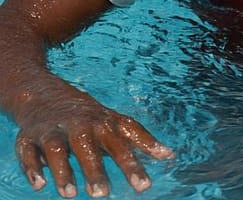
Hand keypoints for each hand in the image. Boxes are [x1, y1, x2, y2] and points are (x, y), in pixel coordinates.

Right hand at [12, 81, 170, 196]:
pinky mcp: (29, 139)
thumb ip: (141, 140)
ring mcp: (54, 131)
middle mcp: (80, 127)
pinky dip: (33, 167)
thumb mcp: (116, 124)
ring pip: (56, 149)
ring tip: (70, 194)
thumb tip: (170, 155)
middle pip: (88, 147)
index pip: (122, 144)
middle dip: (95, 170)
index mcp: (104, 124)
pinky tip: (39, 184)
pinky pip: (28, 153)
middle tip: (102, 194)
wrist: (46, 95)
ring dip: (63, 171)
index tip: (144, 186)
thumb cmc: (90, 118)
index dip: (132, 165)